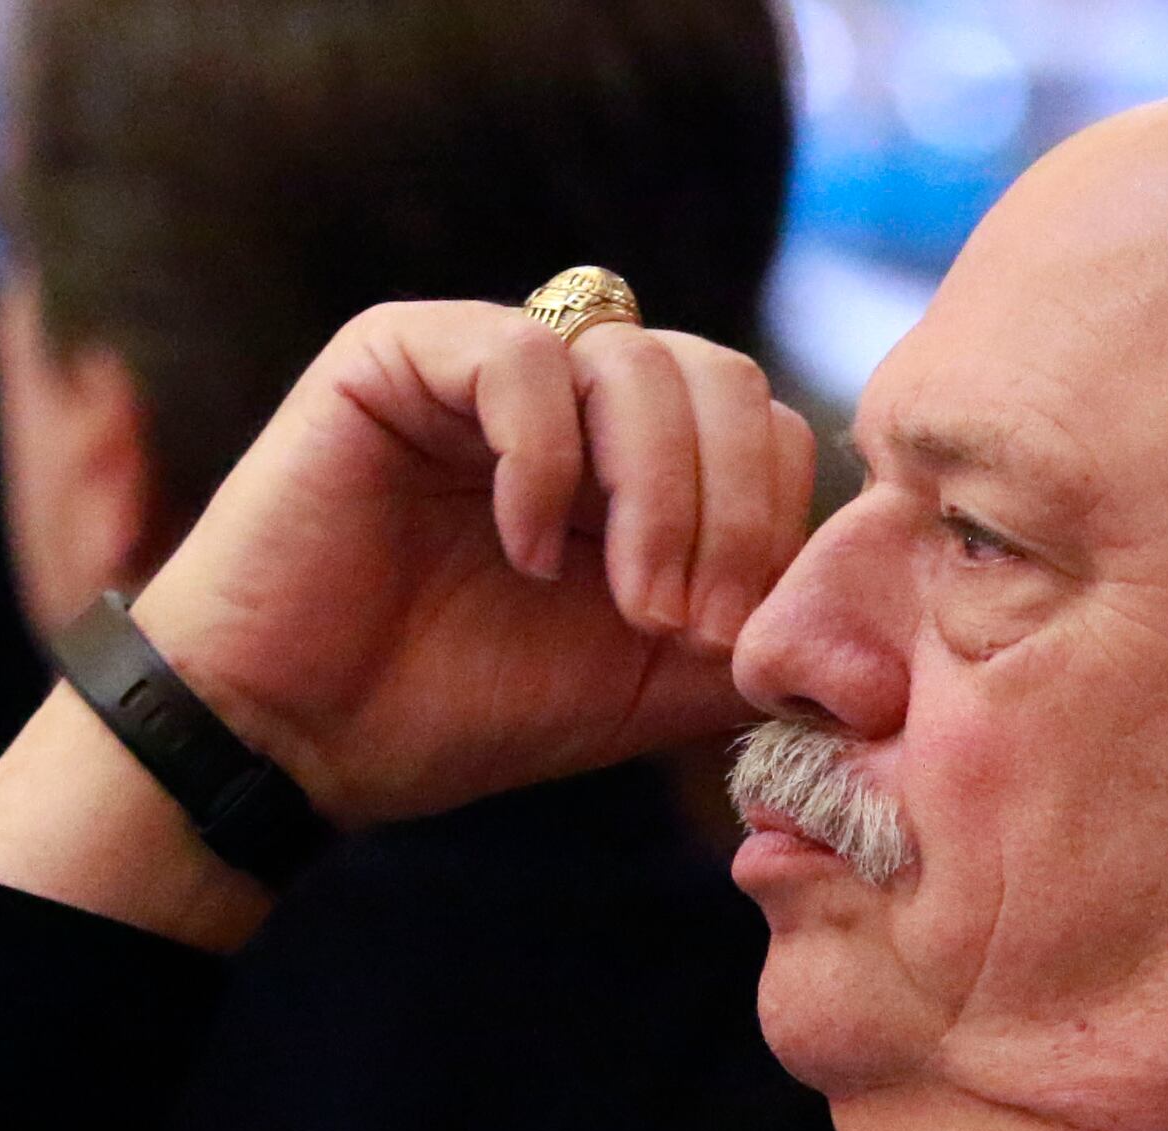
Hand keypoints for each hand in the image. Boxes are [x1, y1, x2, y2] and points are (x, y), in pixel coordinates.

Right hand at [134, 300, 822, 824]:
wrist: (297, 740)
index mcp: (640, 461)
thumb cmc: (459, 710)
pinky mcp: (403, 352)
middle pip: (724, 378)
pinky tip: (522, 546)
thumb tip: (870, 647)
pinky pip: (523, 356)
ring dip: (658, 492)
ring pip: (641, 360)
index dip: (773, 525)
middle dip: (731, 507)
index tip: (728, 637)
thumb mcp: (646, 688)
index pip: (767, 429)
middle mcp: (575, 395)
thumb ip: (749, 640)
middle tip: (684, 619)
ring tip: (623, 599)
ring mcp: (491, 363)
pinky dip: (545, 459)